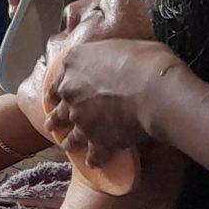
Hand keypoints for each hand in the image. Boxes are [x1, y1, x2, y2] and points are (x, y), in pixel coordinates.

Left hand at [40, 36, 185, 169]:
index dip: (60, 89)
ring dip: (69, 141)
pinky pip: (93, 155)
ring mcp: (80, 118)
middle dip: (56, 117)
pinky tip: (94, 163)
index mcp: (74, 63)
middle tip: (52, 124)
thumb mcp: (124, 45)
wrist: (156, 91)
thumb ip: (111, 55)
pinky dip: (94, 159)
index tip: (59, 95)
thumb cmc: (147, 61)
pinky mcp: (96, 140)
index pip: (60, 77)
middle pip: (58, 109)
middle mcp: (70, 91)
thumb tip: (120, 58)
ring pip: (70, 135)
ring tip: (68, 146)